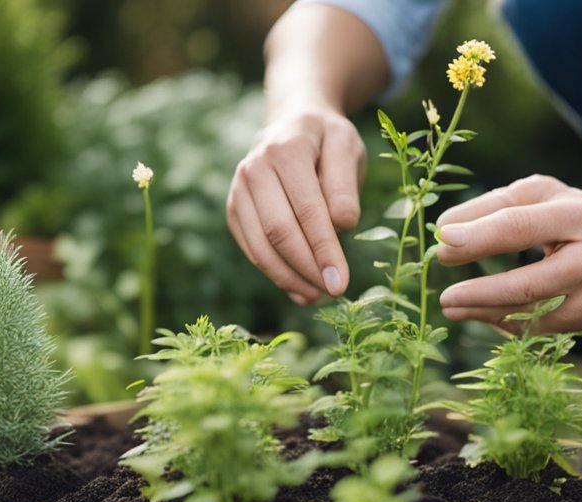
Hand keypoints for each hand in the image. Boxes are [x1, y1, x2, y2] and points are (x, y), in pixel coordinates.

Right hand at [227, 106, 365, 305]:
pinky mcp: (234, 209)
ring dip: (288, 278)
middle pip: (278, 231)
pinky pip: (251, 249)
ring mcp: (239, 189)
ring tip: (316, 296)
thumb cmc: (327, 141)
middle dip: (306, 269)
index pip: (307, 209)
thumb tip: (342, 224)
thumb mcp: (347, 148)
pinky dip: (274, 274)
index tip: (341, 282)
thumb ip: (345, 185)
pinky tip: (298, 290)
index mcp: (286, 150)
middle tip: (333, 292)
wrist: (293, 124)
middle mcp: (254, 167)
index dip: (324, 250)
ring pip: (260, 246)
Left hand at [436, 175, 581, 332]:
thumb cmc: (563, 215)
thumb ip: (487, 207)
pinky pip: (538, 328)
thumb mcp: (532, 195)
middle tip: (445, 298)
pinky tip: (487, 311)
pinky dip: (507, 321)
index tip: (442, 248)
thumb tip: (443, 230)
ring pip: (530, 315)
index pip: (519, 228)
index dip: (477, 240)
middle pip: (528, 285)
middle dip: (480, 294)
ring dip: (485, 313)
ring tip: (454, 306)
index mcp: (578, 215)